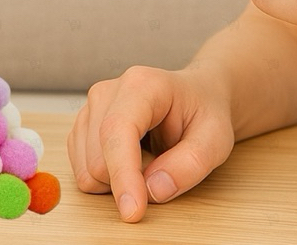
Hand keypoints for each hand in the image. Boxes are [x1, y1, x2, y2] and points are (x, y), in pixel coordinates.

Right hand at [68, 65, 233, 221]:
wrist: (194, 95)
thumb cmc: (203, 112)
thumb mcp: (215, 139)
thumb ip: (190, 165)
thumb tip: (153, 190)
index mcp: (141, 85)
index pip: (117, 130)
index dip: (122, 173)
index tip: (132, 212)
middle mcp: (107, 91)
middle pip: (97, 157)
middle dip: (127, 182)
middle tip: (163, 169)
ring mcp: (91, 107)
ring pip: (85, 167)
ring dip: (116, 181)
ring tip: (147, 162)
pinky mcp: (83, 125)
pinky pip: (80, 168)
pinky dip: (105, 179)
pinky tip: (130, 162)